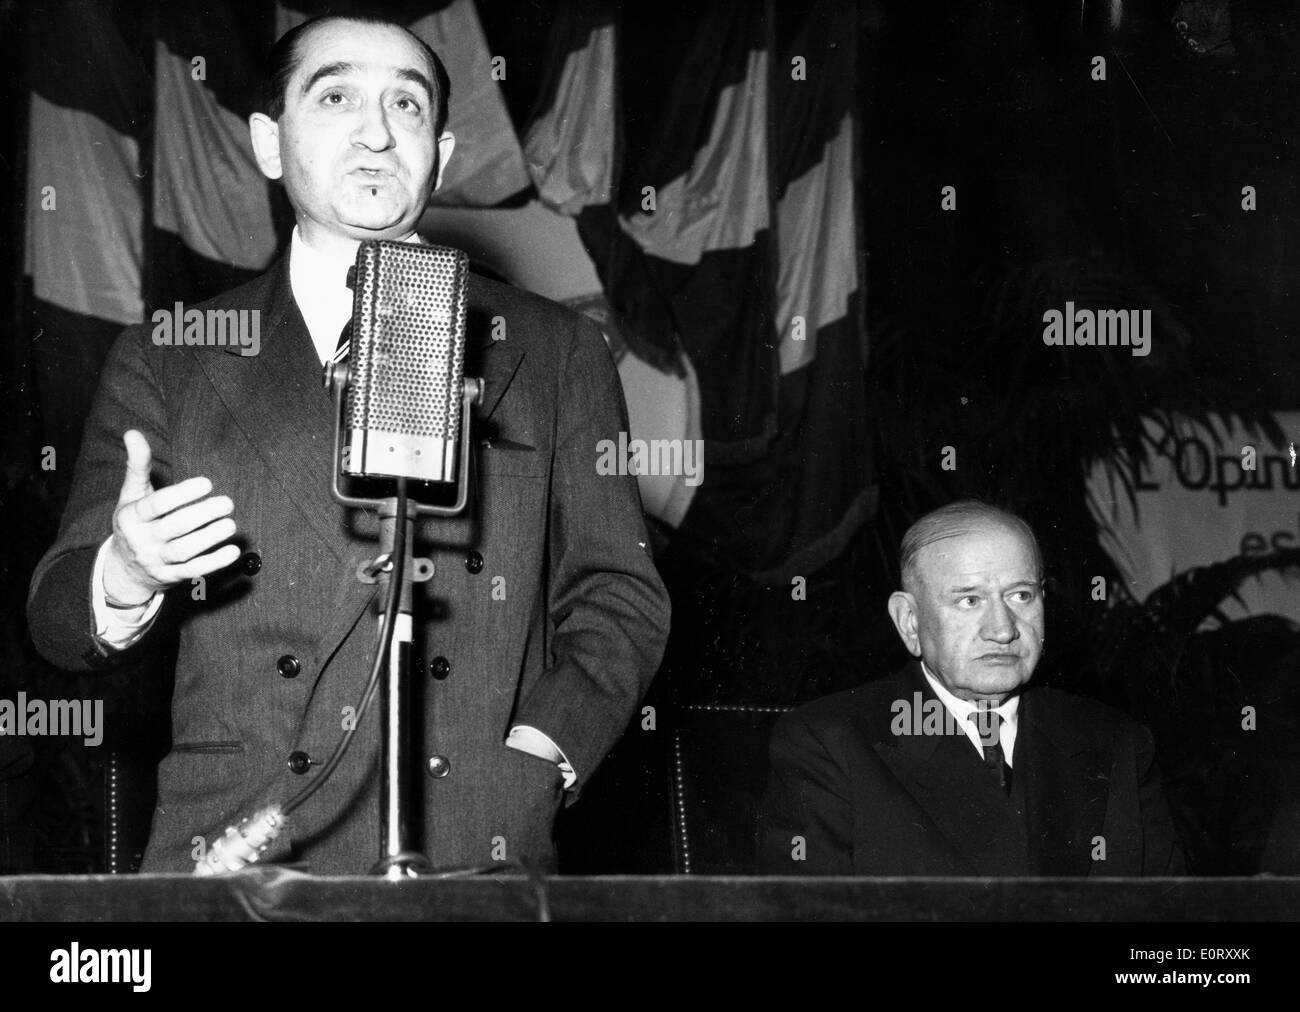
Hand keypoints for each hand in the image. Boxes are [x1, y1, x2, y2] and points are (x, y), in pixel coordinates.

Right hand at [102, 430, 240, 603]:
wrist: (124, 569)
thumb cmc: (135, 522)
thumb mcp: (131, 494)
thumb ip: (137, 465)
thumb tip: (133, 432)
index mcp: (131, 516)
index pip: (156, 505)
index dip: (182, 494)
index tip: (207, 483)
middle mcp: (141, 540)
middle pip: (174, 527)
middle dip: (202, 515)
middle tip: (227, 502)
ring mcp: (156, 561)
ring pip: (183, 551)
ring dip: (209, 538)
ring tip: (230, 524)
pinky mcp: (170, 578)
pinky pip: (193, 571)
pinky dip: (213, 563)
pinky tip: (233, 551)